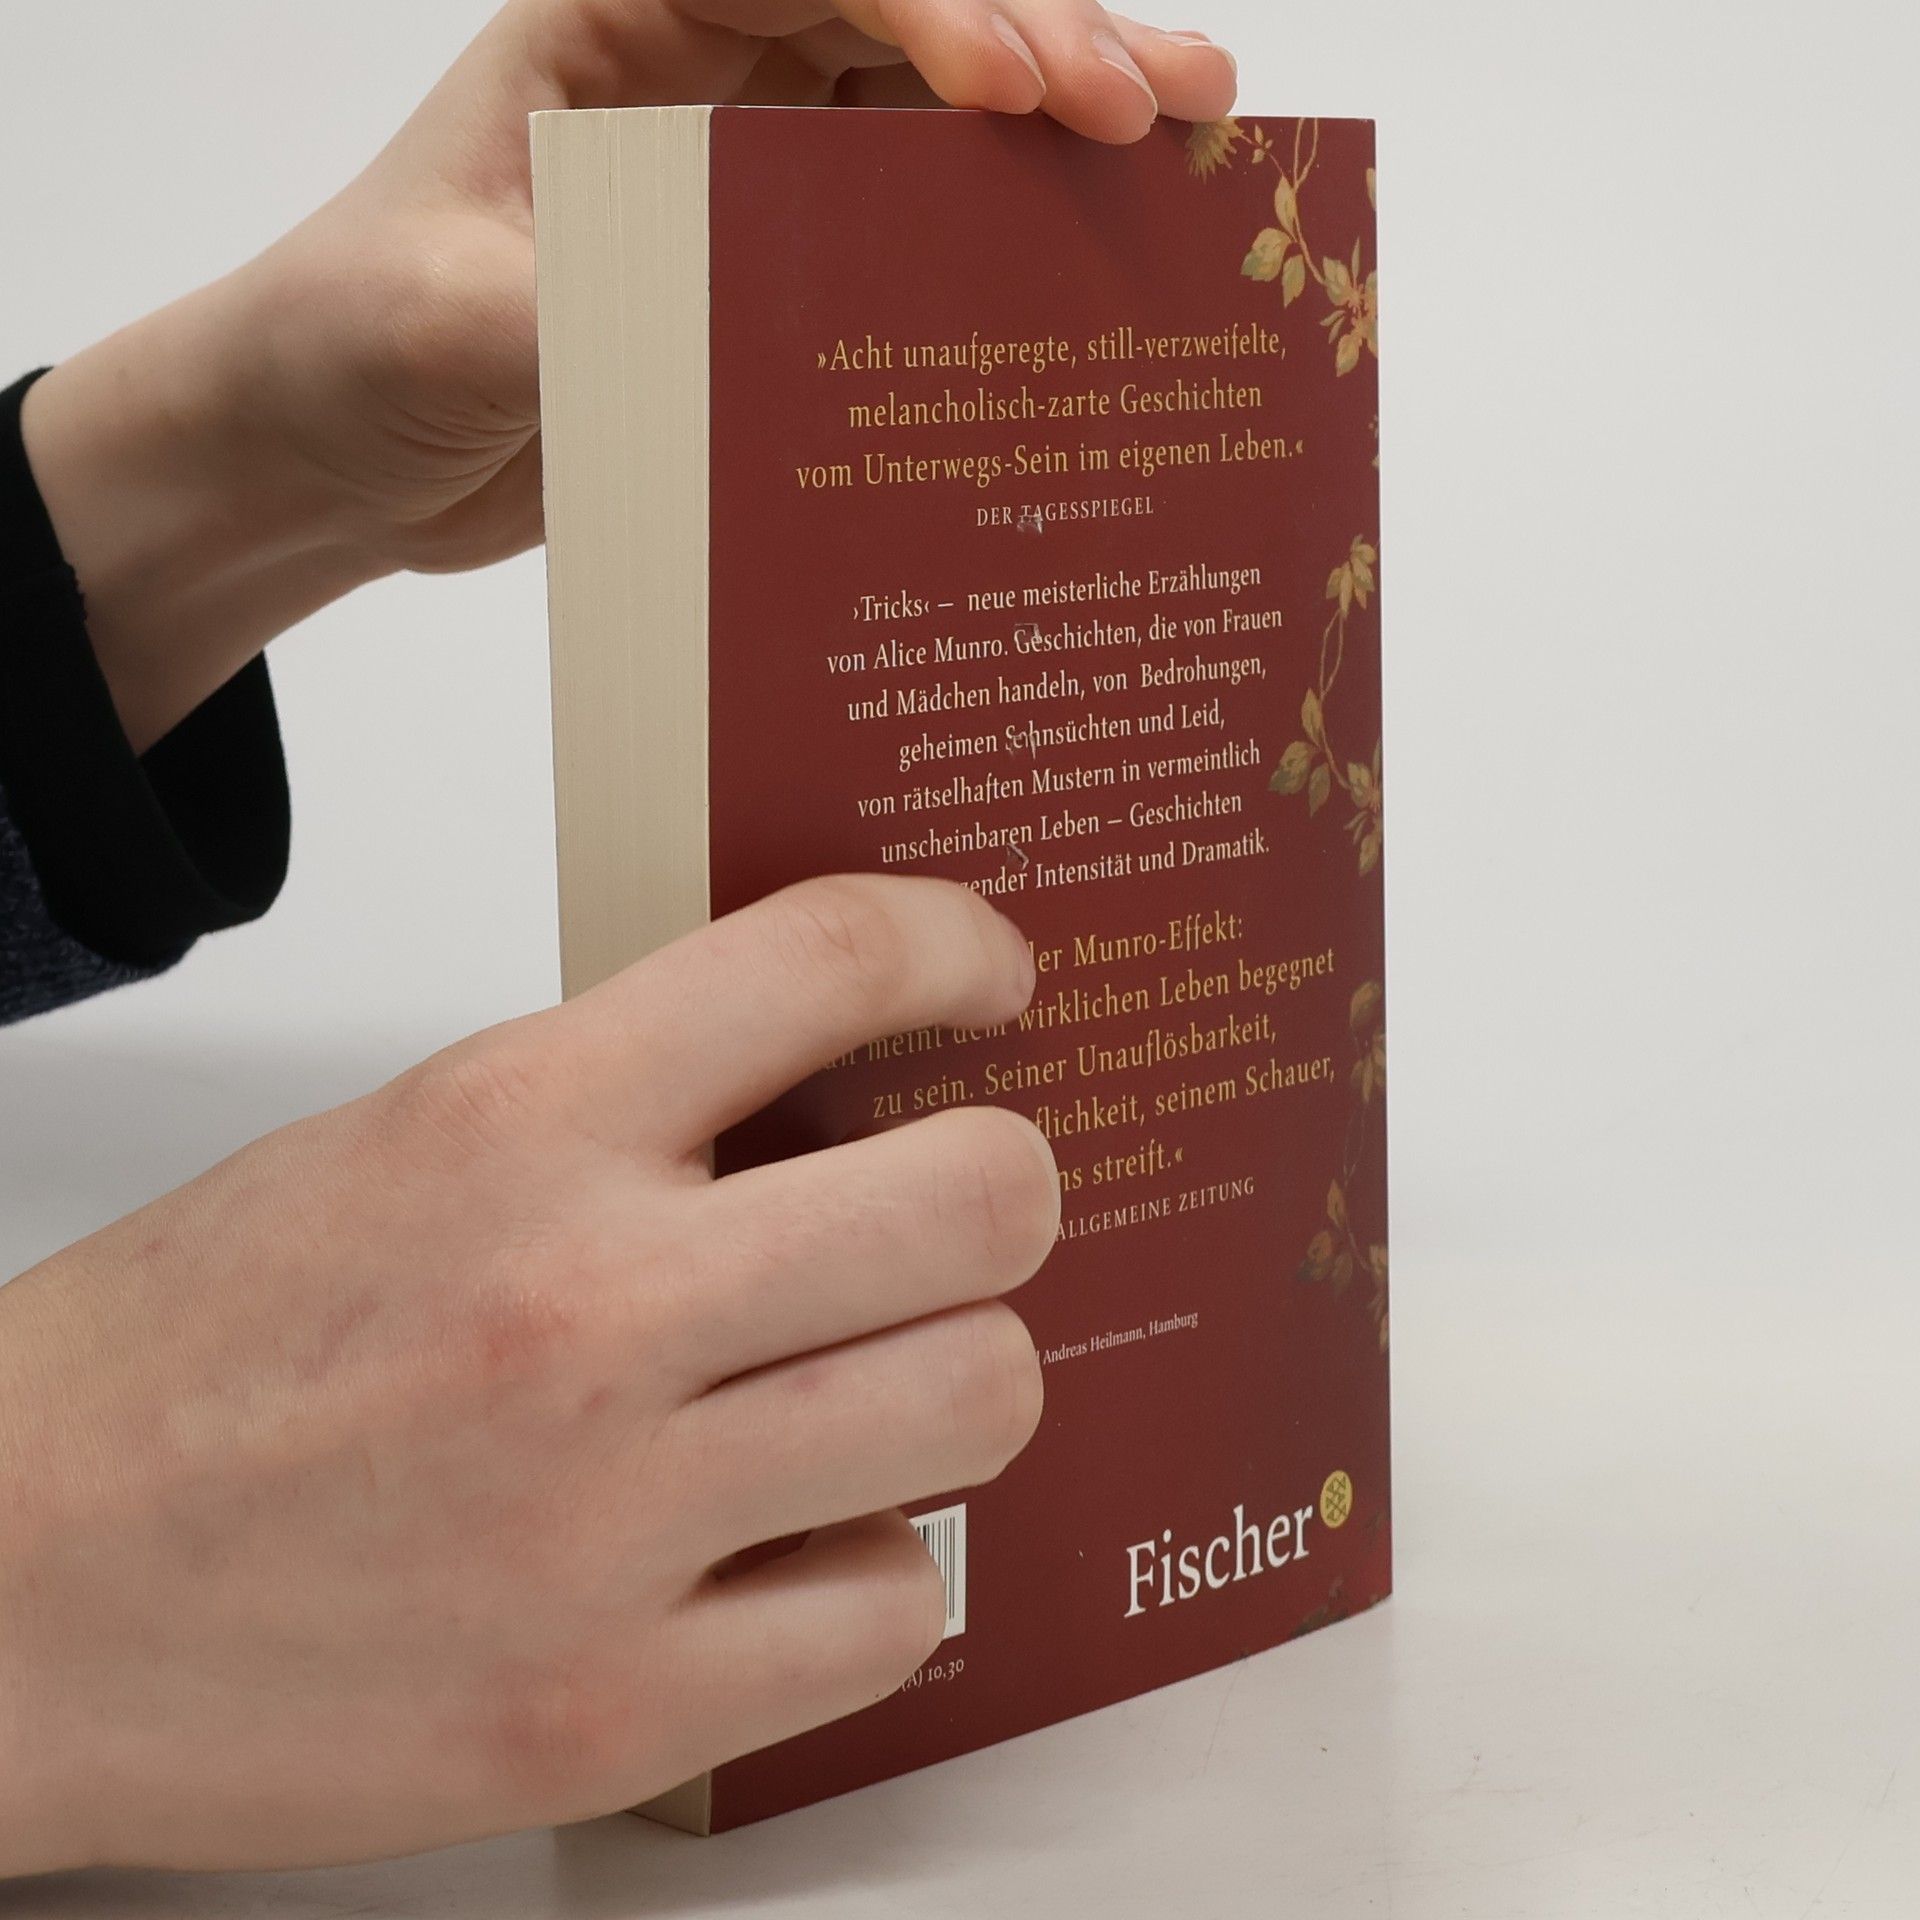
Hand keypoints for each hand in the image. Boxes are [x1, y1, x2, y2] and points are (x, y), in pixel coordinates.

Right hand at [0, 875, 1057, 1872]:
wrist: (13, 1587)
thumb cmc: (201, 1356)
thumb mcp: (411, 1142)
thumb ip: (629, 1103)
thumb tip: (842, 1092)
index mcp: (518, 1122)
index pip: (830, 958)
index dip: (953, 943)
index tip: (988, 980)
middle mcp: (583, 1306)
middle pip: (987, 1195)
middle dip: (996, 1189)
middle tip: (945, 1217)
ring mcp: (608, 1523)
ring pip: (982, 1396)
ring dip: (950, 1379)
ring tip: (857, 1389)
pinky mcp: (614, 1710)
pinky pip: (896, 1610)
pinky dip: (864, 1570)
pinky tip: (780, 1546)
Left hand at [21, 1, 1236, 749]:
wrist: (331, 452)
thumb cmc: (349, 343)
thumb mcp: (445, 318)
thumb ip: (581, 302)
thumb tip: (741, 318)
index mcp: (616, 26)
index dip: (934, 8)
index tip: (1022, 92)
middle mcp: (701, 73)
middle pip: (906, 18)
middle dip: (1045, 41)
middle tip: (1168, 102)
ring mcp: (746, 171)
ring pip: (934, 114)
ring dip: (1062, 121)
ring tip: (1193, 137)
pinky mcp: (773, 276)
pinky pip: (913, 230)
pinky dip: (1007, 232)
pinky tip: (1098, 248)